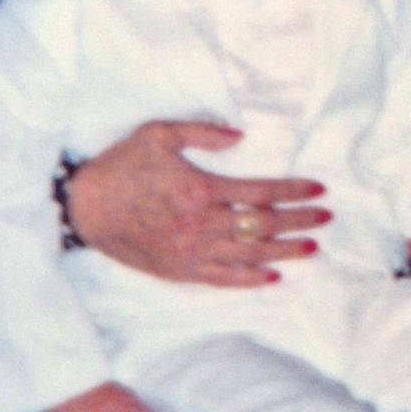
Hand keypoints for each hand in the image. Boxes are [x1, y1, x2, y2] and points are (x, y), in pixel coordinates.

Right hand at [66, 119, 330, 286]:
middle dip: (299, 221)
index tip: (319, 189)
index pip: (260, 192)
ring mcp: (190, 252)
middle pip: (262, 226)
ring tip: (312, 248)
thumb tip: (241, 136)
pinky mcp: (178, 271)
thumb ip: (203, 132)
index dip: (293, 191)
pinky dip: (248, 279)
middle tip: (326, 218)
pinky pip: (221, 279)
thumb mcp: (158, 134)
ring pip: (248, 255)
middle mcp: (200, 225)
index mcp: (200, 189)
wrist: (83, 207)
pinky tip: (271, 277)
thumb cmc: (121, 166)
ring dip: (284, 252)